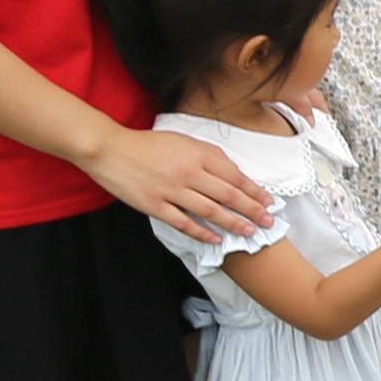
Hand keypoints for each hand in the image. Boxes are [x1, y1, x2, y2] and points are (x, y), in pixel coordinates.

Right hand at [93, 125, 274, 243]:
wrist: (110, 149)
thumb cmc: (149, 144)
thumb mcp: (184, 141)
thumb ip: (209, 156)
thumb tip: (234, 172)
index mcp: (198, 155)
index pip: (234, 176)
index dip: (254, 191)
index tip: (269, 201)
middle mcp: (188, 173)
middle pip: (228, 195)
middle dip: (252, 210)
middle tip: (268, 222)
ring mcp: (171, 191)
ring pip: (210, 211)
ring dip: (233, 223)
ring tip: (249, 233)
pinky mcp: (155, 206)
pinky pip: (184, 222)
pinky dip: (202, 233)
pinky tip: (216, 239)